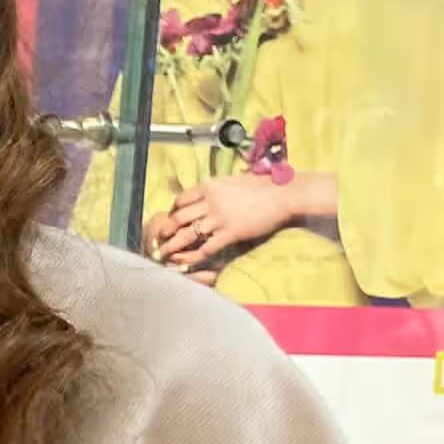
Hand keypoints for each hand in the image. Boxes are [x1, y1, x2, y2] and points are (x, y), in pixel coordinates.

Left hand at [146, 170, 313, 269]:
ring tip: (164, 254)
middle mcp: (211, 201)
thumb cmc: (262, 186)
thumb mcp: (233, 181)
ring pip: (187, 234)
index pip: (181, 199)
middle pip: (179, 218)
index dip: (172, 211)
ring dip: (173, 246)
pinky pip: (206, 247)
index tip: (170, 220)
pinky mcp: (231, 233)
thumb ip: (217, 189)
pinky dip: (193, 256)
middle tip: (160, 240)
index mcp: (210, 186)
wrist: (284, 194)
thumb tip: (207, 194)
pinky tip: (186, 262)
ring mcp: (220, 218)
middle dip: (166, 230)